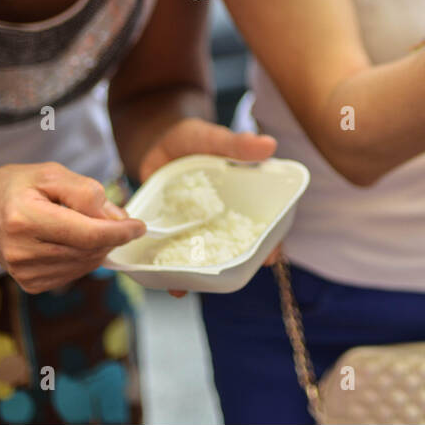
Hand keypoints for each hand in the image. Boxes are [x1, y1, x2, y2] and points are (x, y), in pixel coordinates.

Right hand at [0, 163, 147, 292]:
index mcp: (25, 218)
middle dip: (111, 235)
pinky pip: (75, 272)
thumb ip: (88, 193)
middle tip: (113, 218)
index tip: (139, 226)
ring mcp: (25, 272)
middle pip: (90, 250)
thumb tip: (118, 219)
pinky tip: (72, 240)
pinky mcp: (31, 284)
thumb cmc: (17, 187)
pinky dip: (85, 256)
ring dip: (99, 246)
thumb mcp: (51, 174)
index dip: (120, 232)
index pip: (88, 234)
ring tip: (84, 224)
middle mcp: (23, 251)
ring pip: (86, 264)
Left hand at [143, 120, 278, 296]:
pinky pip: (173, 251)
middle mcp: (221, 217)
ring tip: (186, 287)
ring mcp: (195, 225)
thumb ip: (237, 145)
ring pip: (202, 255)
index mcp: (242, 197)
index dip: (270, 243)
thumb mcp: (214, 138)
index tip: (270, 258)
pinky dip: (168, 266)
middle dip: (234, 267)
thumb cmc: (193, 137)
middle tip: (227, 280)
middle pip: (235, 247)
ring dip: (196, 274)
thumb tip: (269, 145)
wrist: (155, 139)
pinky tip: (161, 278)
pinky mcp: (171, 229)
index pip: (263, 224)